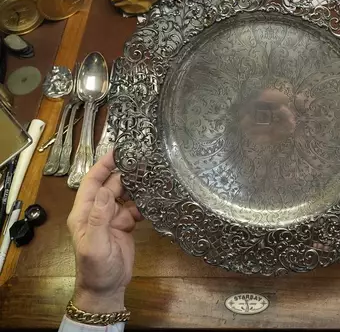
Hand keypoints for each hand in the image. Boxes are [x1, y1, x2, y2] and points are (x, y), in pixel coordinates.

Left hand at [67, 151, 142, 312]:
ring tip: (153, 176)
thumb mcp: (95, 244)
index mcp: (84, 213)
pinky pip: (134, 208)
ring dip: (136, 187)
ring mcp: (111, 218)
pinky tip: (154, 198)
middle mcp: (97, 212)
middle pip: (111, 185)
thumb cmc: (96, 268)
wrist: (106, 289)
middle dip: (124, 173)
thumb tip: (106, 190)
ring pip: (124, 195)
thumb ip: (99, 217)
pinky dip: (144, 203)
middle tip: (144, 160)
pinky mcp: (125, 225)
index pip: (92, 182)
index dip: (103, 165)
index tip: (117, 150)